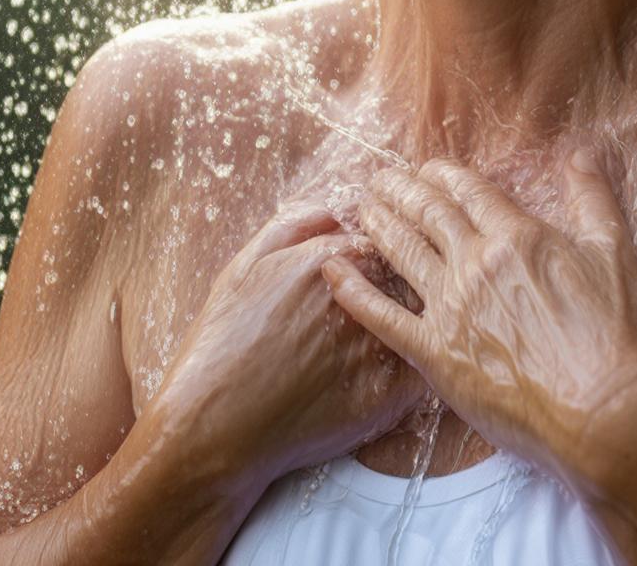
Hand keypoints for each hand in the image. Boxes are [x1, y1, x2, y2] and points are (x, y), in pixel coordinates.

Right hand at [154, 200, 428, 494]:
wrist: (215, 425)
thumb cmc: (222, 343)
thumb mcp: (244, 266)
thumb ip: (294, 226)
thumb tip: (335, 211)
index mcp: (331, 259)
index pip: (386, 237)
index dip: (381, 254)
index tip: (372, 270)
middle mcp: (363, 296)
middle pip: (409, 275)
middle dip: (401, 285)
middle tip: (373, 311)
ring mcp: (379, 346)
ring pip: (420, 321)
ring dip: (412, 325)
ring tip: (374, 344)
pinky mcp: (387, 395)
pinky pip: (421, 369)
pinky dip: (413, 367)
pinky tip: (384, 375)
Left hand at [319, 150, 636, 494]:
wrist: (606, 411)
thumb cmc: (618, 337)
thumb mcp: (614, 253)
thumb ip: (592, 197)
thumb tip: (582, 150)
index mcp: (517, 236)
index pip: (468, 192)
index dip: (443, 175)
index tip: (426, 168)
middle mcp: (476, 264)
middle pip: (427, 214)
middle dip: (400, 190)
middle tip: (379, 177)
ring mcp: (451, 308)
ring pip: (401, 252)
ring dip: (377, 224)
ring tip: (359, 205)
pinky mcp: (435, 354)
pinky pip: (382, 316)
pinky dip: (352, 290)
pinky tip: (332, 270)